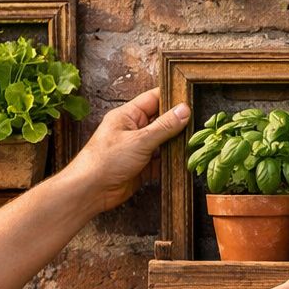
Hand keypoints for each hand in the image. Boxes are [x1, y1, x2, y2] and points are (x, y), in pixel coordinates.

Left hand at [61, 88, 190, 214]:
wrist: (91, 190)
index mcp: (127, 115)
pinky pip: (161, 161)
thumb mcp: (140, 139)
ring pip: (163, 142)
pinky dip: (171, 162)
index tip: (191, 99)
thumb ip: (164, 126)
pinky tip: (183, 162)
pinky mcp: (141, 167)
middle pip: (161, 121)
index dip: (172, 98)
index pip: (153, 99)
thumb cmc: (106, 160)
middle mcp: (133, 130)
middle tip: (197, 124)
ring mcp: (137, 149)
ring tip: (194, 143)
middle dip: (177, 123)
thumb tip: (183, 111)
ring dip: (175, 145)